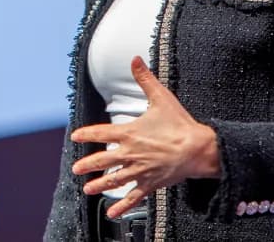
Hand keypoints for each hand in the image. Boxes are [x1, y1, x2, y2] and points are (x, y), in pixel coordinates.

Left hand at [70, 56, 219, 218]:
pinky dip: (122, 207)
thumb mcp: (160, 97)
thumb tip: (135, 59)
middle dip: (87, 165)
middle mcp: (131, 153)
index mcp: (130, 133)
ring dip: (99, 186)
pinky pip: (133, 197)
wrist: (198, 149)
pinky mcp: (151, 183)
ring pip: (114, 180)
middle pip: (103, 160)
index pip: (101, 132)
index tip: (75, 136)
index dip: (86, 134)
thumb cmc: (179, 124)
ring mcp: (140, 170)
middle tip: (76, 169)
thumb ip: (144, 78)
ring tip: (87, 189)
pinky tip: (111, 214)